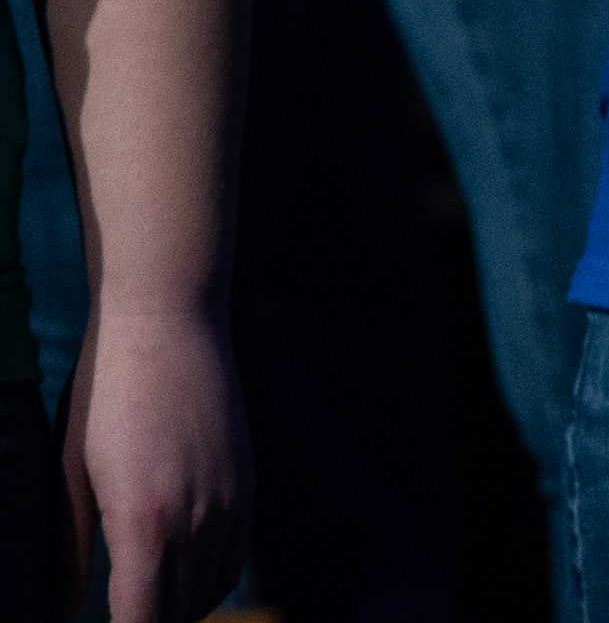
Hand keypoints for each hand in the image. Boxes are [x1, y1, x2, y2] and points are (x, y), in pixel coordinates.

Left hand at [61, 301, 242, 622]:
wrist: (170, 322)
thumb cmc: (105, 394)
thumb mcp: (70, 476)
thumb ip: (65, 553)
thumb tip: (55, 611)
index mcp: (145, 522)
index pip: (142, 620)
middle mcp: (198, 520)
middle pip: (178, 614)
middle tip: (119, 621)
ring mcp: (230, 502)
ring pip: (209, 591)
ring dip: (176, 612)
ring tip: (143, 612)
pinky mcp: (246, 484)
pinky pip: (233, 558)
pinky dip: (207, 584)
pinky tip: (178, 582)